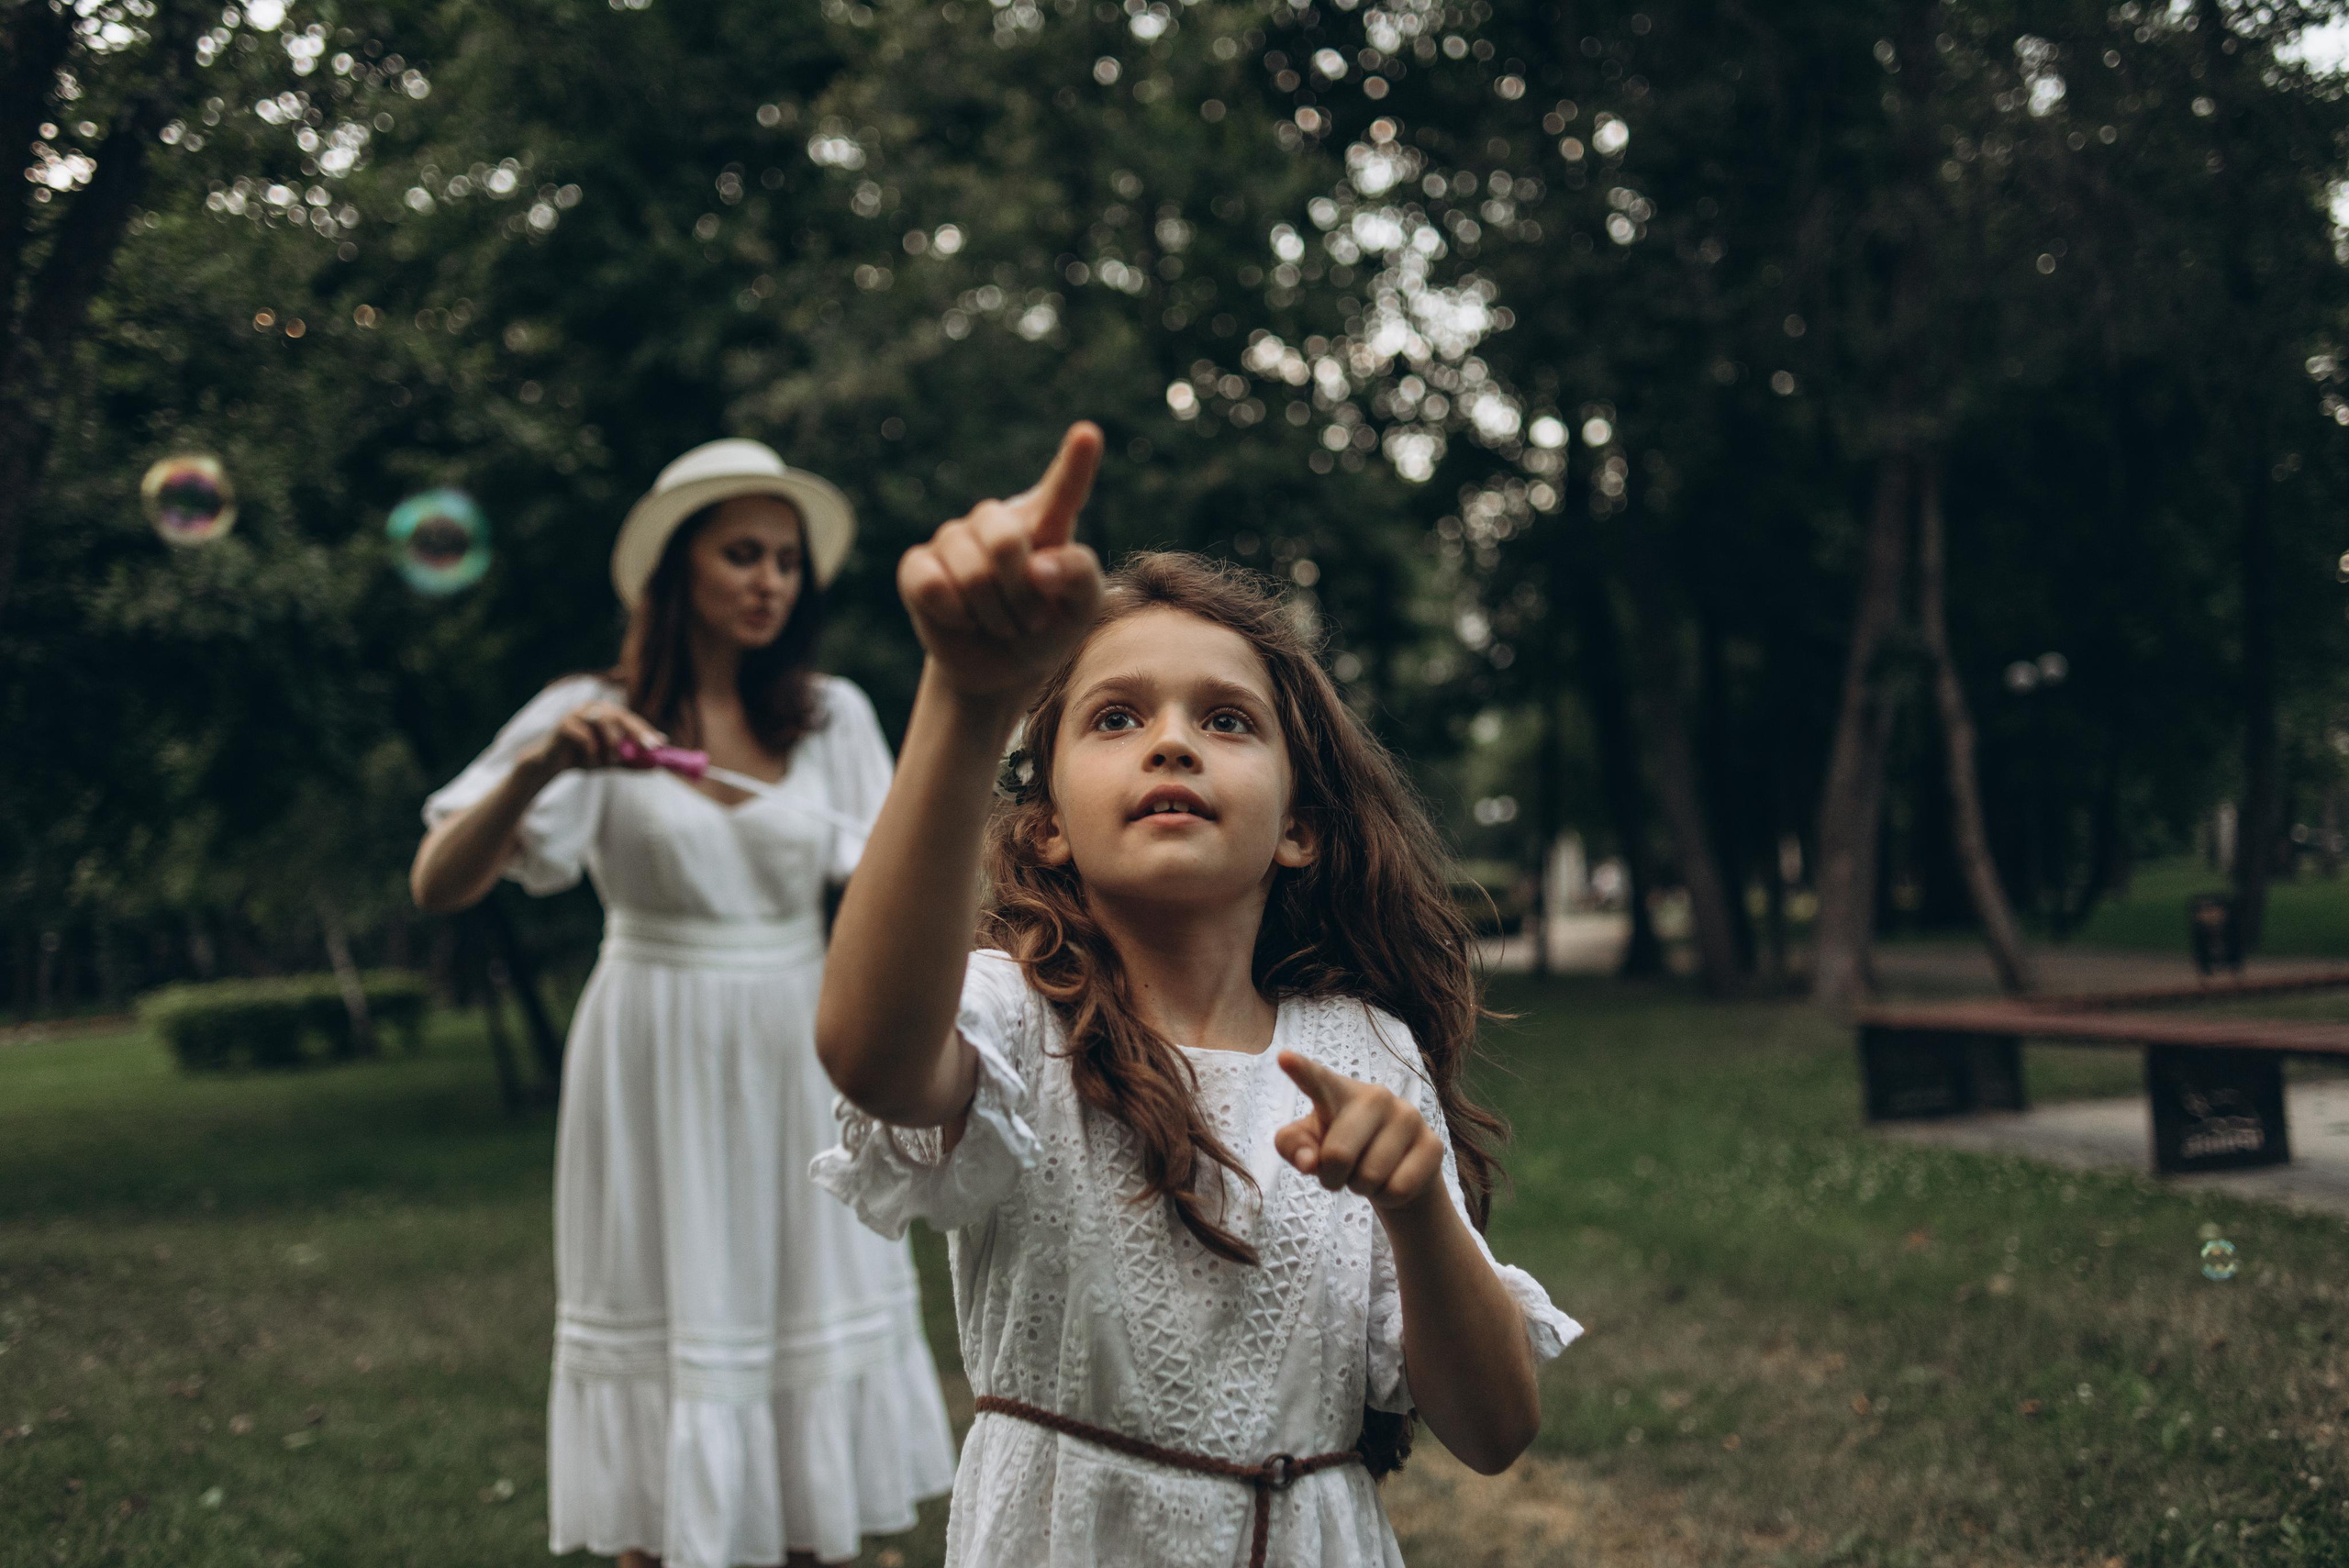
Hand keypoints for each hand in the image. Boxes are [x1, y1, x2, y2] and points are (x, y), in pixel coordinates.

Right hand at [525, 700, 667, 778]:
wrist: (552, 765)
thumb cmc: (583, 758)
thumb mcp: (611, 762)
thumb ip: (632, 762)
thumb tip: (657, 767)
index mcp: (606, 713)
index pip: (630, 719)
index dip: (646, 731)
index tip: (659, 744)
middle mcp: (593, 707)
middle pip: (619, 715)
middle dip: (636, 732)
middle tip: (648, 748)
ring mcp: (577, 712)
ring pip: (602, 721)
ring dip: (611, 743)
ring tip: (611, 761)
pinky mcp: (563, 723)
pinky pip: (583, 734)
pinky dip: (591, 750)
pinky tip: (590, 761)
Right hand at [898, 422, 1106, 705]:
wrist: (1001, 666)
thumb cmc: (1047, 627)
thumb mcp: (1081, 609)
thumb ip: (1080, 577)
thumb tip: (1038, 566)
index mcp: (1045, 520)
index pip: (1063, 488)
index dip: (1075, 462)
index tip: (1088, 434)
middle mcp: (996, 519)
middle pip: (1006, 542)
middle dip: (1022, 595)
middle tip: (1032, 618)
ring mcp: (953, 538)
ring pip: (971, 573)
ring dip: (995, 615)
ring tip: (1002, 622)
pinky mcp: (917, 565)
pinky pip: (932, 587)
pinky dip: (955, 616)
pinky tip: (962, 618)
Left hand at [1274, 1051, 1446, 1213]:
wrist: (1395, 1172)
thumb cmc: (1342, 1151)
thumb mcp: (1309, 1148)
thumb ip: (1293, 1148)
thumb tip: (1309, 1162)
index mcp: (1338, 1091)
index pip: (1316, 1080)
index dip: (1301, 1071)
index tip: (1283, 1057)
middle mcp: (1376, 1096)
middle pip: (1338, 1155)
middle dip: (1332, 1178)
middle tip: (1339, 1174)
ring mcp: (1408, 1116)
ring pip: (1370, 1177)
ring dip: (1361, 1188)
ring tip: (1367, 1173)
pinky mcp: (1432, 1144)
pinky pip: (1398, 1189)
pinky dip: (1387, 1197)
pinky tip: (1392, 1181)